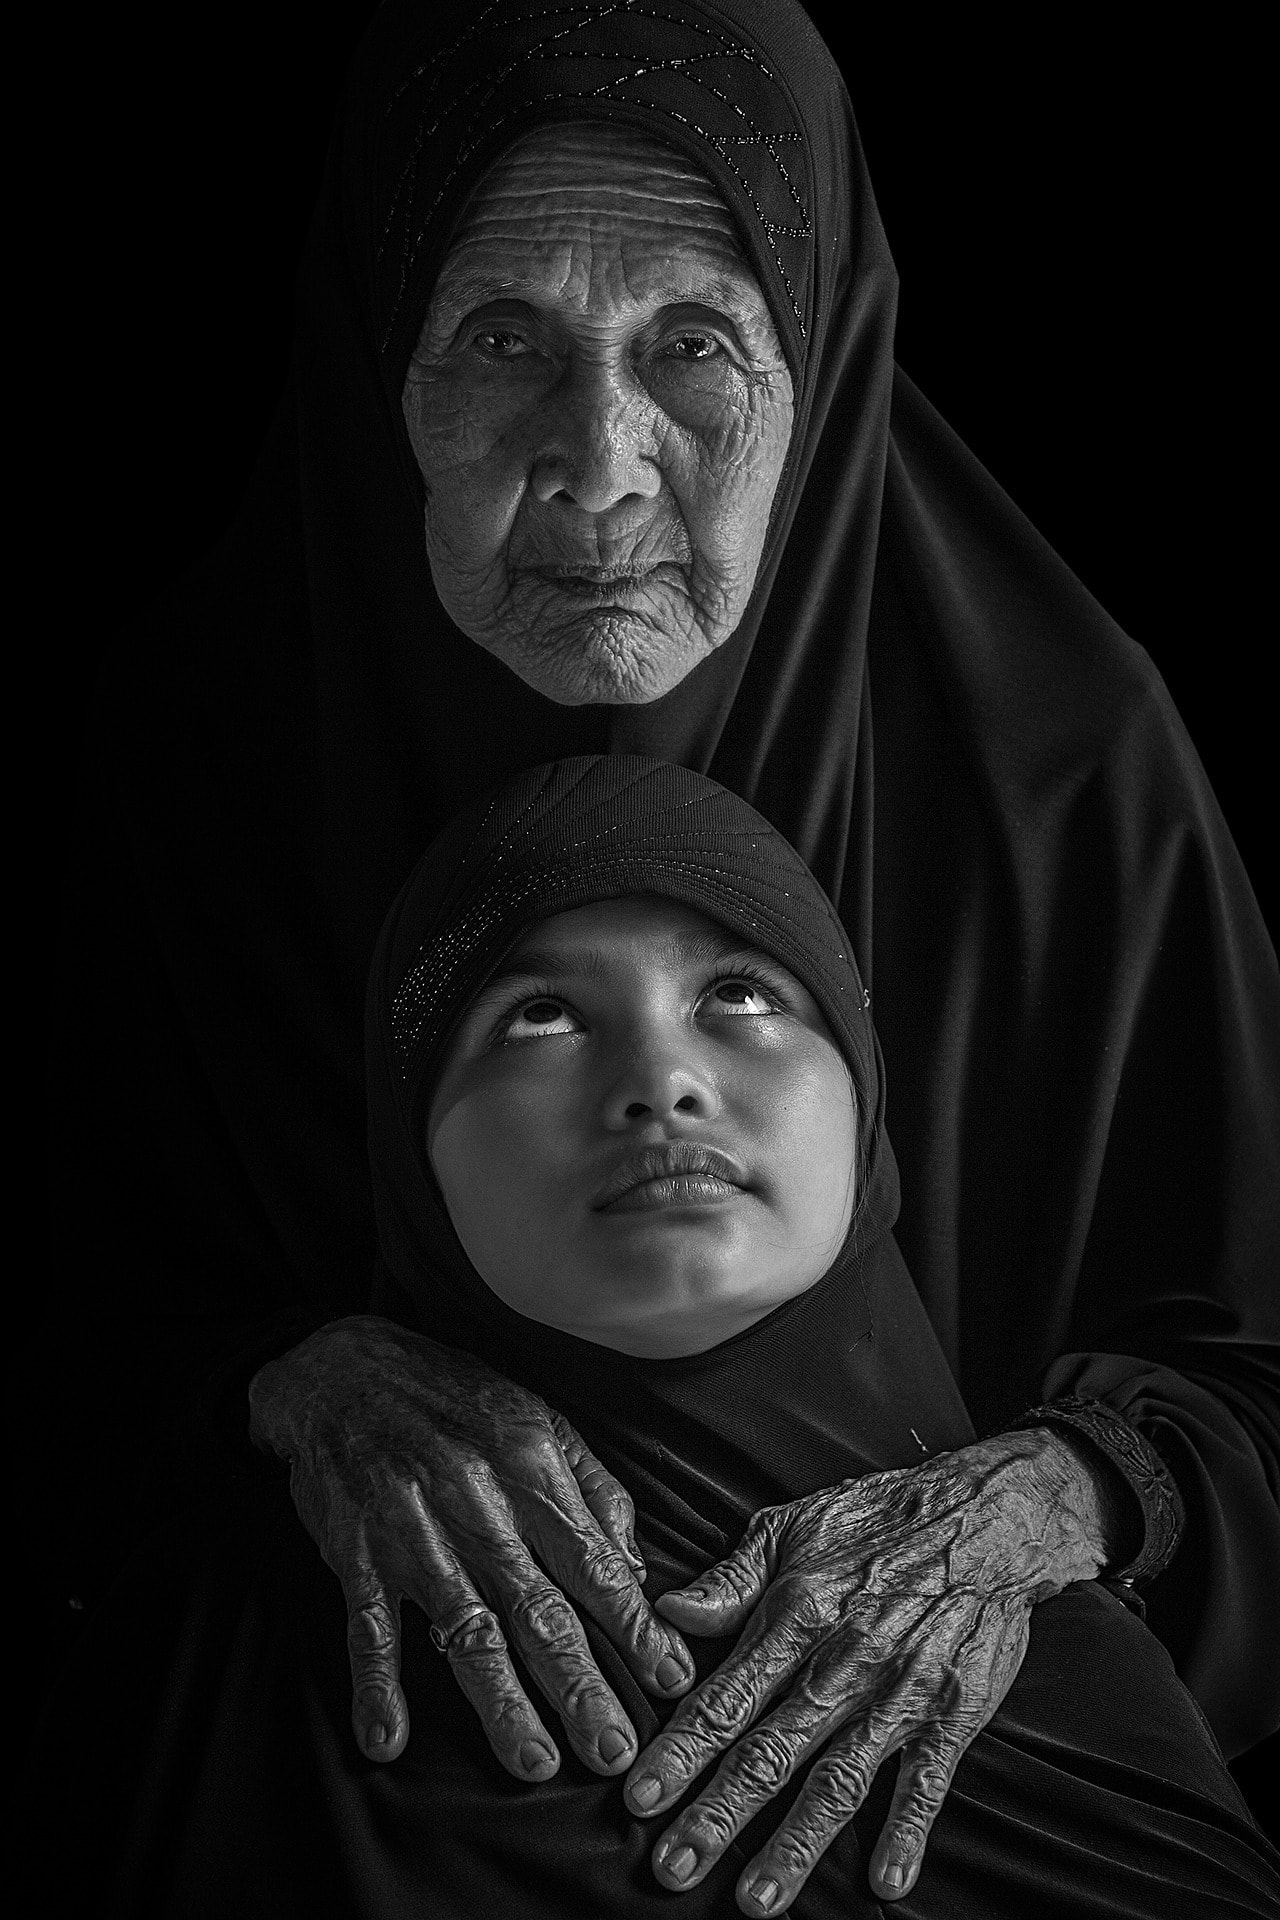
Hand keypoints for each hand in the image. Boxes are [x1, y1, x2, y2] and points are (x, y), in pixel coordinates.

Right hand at [248, 1315, 692, 1778]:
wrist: (340, 1368)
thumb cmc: (453, 1398)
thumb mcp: (537, 1418)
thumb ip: (592, 1491)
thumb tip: (633, 1567)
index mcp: (530, 1467)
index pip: (594, 1562)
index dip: (634, 1626)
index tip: (670, 1680)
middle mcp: (476, 1501)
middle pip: (537, 1609)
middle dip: (581, 1685)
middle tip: (615, 1752)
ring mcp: (412, 1530)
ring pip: (465, 1628)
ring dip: (500, 1702)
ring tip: (534, 1763)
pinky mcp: (355, 1551)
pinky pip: (369, 1626)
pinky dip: (376, 1684)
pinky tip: (387, 1739)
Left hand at [623, 1430, 1113, 1910]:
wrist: (984, 1515)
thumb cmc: (876, 1519)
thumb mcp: (791, 1527)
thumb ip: (730, 1580)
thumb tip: (668, 1612)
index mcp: (794, 1614)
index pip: (723, 1697)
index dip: (678, 1751)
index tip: (638, 1797)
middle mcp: (840, 1662)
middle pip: (769, 1752)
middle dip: (717, 1814)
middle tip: (672, 1868)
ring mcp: (898, 1693)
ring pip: (837, 1780)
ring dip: (795, 1844)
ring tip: (755, 1901)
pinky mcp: (952, 1713)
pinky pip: (927, 1781)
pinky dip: (907, 1832)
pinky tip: (885, 1882)